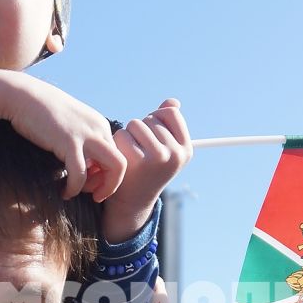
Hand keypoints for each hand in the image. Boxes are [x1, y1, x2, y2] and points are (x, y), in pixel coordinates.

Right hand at [0, 73, 127, 201]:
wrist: (21, 95)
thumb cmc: (39, 112)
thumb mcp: (68, 123)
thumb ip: (79, 140)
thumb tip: (82, 161)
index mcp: (100, 125)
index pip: (117, 155)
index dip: (107, 175)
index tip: (90, 183)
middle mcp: (99, 128)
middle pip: (122, 163)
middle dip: (111, 185)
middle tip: (93, 195)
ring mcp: (86, 134)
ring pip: (115, 168)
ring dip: (102, 188)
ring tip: (81, 194)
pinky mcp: (69, 142)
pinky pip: (81, 174)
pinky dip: (75, 188)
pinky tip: (64, 192)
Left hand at [101, 99, 191, 241]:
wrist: (132, 201)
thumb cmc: (147, 170)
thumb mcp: (164, 148)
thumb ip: (168, 124)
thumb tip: (172, 102)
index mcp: (186, 149)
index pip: (170, 113)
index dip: (156, 118)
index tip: (151, 133)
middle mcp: (176, 154)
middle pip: (151, 118)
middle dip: (141, 129)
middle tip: (139, 149)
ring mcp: (159, 157)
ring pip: (136, 124)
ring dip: (128, 134)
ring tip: (130, 152)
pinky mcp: (138, 161)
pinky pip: (123, 135)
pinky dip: (117, 142)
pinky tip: (121, 156)